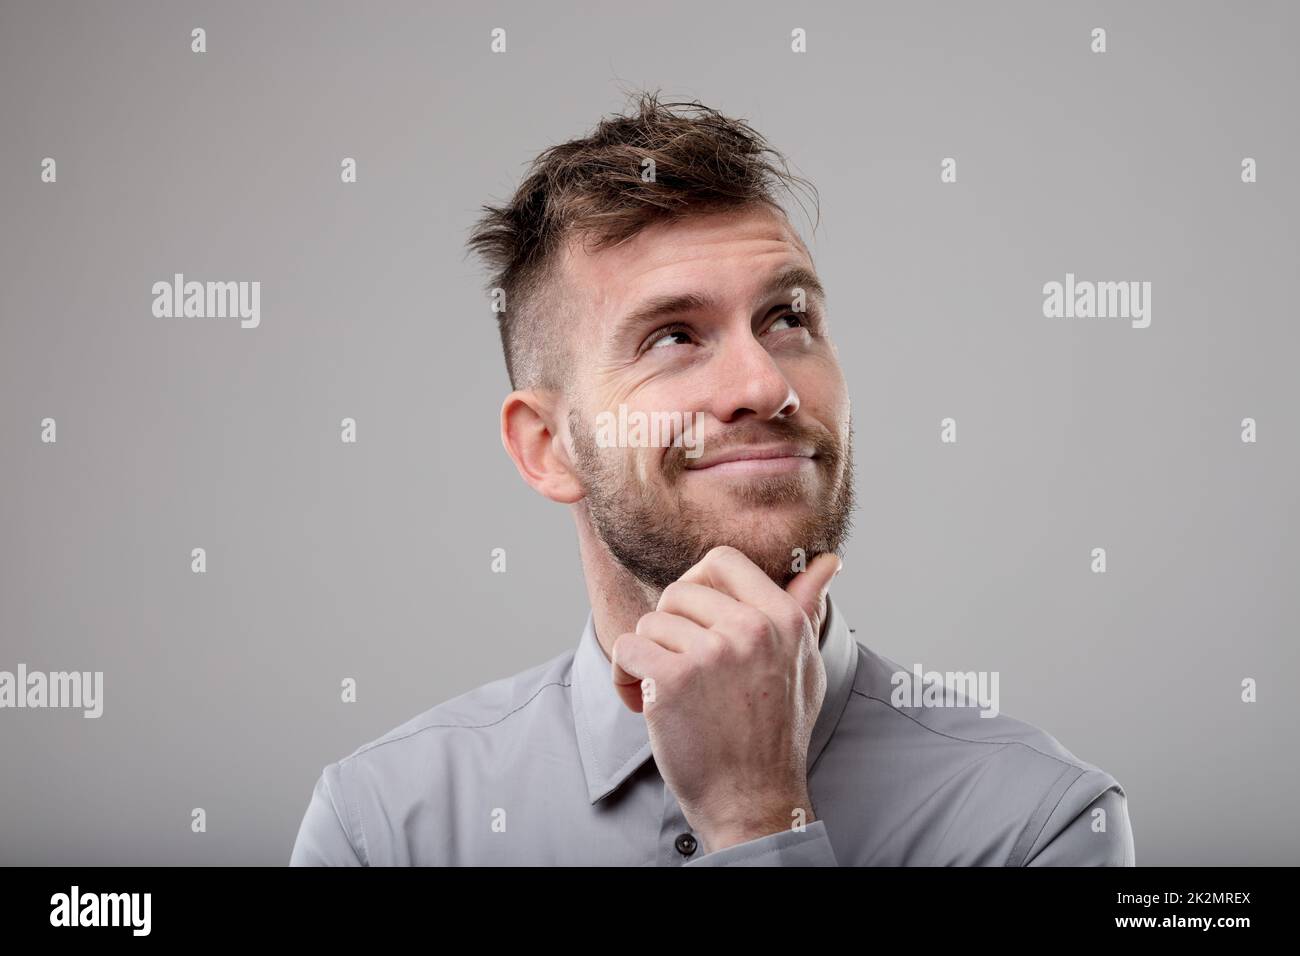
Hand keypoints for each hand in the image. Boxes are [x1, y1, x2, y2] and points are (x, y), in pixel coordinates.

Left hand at [610, 545, 841, 851]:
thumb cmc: (776, 733)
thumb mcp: (804, 665)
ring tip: (666, 694)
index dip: (698, 585)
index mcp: (784, 618)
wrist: (753, 800)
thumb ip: (806, 608)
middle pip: (679, 592)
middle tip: (681, 669)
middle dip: (670, 629)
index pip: (722, 560)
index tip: (695, 622)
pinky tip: (642, 703)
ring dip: (647, 658)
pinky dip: (624, 676)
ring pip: (651, 622)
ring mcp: (713, 653)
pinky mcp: (673, 680)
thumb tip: (830, 561)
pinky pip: (626, 648)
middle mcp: (752, 628)